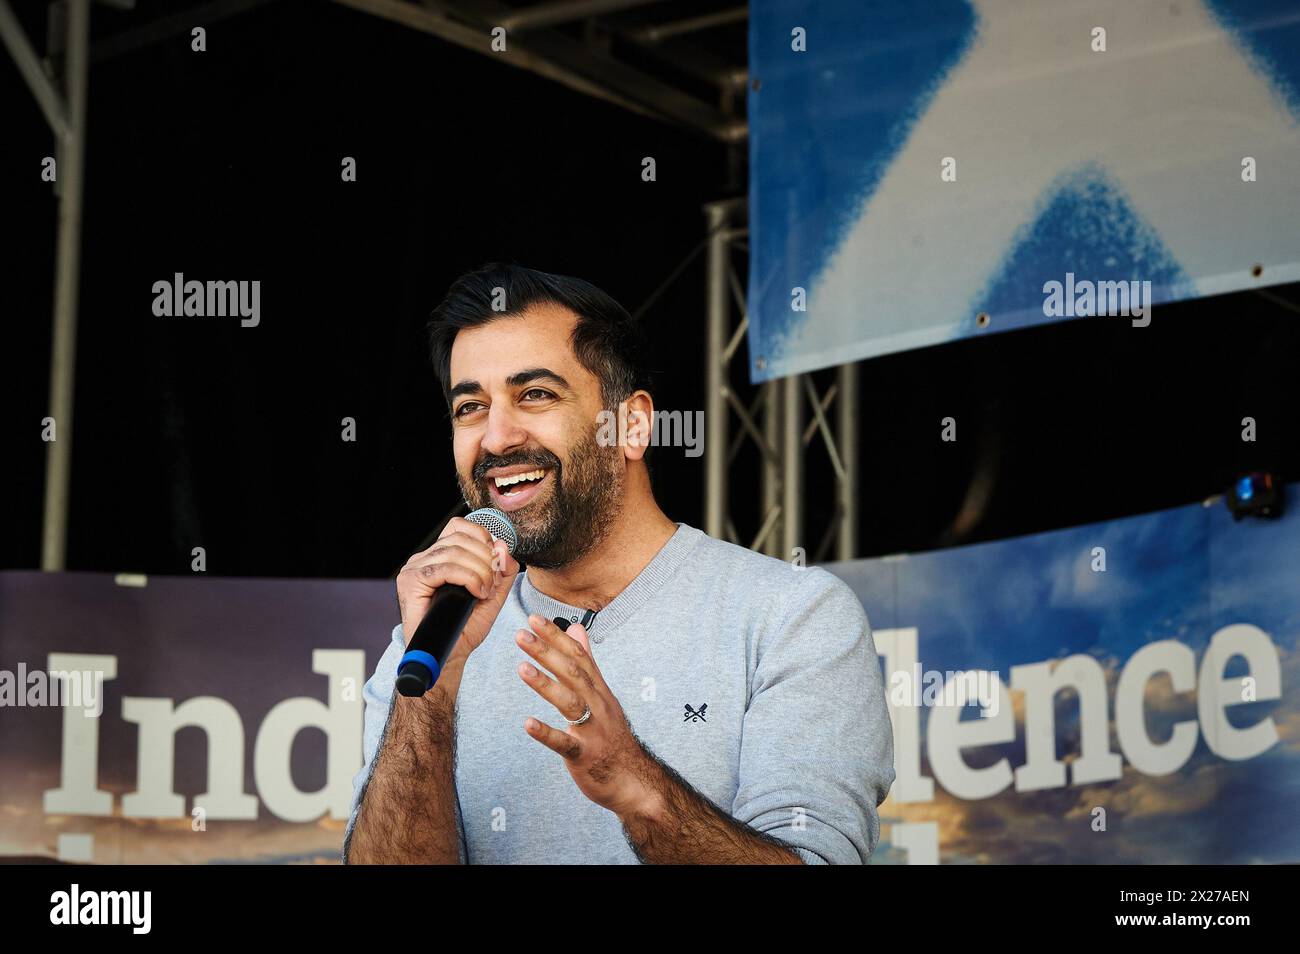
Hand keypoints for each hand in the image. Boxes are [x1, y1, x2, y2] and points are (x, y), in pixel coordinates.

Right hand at [396, 517, 519, 658]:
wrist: (449, 656)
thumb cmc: (465, 627)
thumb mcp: (493, 594)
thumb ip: (501, 570)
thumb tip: (502, 545)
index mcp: (440, 556)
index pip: (459, 527)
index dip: (482, 536)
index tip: (495, 560)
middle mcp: (424, 558)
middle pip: (460, 538)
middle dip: (486, 558)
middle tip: (493, 584)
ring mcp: (414, 568)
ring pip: (454, 551)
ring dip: (479, 571)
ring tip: (485, 593)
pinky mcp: (410, 582)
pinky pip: (444, 568)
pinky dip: (468, 578)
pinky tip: (476, 593)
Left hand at [515, 614, 661, 818]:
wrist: (633, 780)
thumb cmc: (612, 737)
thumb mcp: (602, 695)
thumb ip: (588, 662)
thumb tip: (576, 628)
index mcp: (600, 690)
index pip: (578, 656)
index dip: (557, 637)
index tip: (535, 619)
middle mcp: (598, 705)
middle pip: (573, 673)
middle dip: (547, 652)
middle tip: (521, 634)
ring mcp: (593, 730)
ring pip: (570, 702)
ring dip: (546, 684)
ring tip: (522, 668)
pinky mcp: (585, 755)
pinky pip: (565, 743)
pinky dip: (547, 733)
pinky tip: (527, 724)